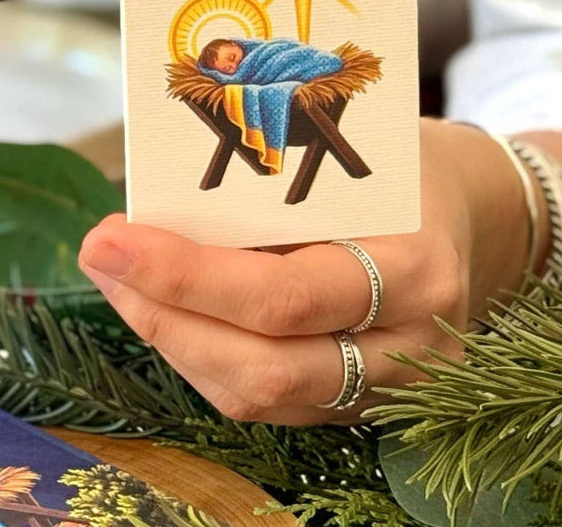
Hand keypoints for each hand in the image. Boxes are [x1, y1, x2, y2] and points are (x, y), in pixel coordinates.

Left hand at [79, 119, 534, 424]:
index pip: (286, 297)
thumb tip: (148, 206)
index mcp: (414, 272)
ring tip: (115, 276)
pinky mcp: (349, 402)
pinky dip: (195, 352)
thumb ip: (265, 192)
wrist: (464, 215)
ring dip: (166, 336)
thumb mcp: (346, 159)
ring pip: (252, 394)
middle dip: (160, 313)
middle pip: (261, 366)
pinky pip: (259, 397)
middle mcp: (405, 349)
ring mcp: (380, 388)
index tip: (112, 236)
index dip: (186, 276)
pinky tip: (156, 303)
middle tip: (97, 255)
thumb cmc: (395, 168)